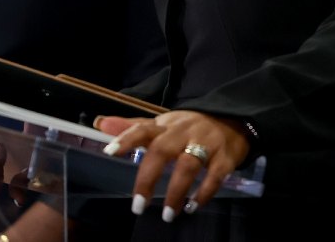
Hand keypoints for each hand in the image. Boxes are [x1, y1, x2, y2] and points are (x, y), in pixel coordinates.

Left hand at [99, 110, 248, 222]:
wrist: (234, 119)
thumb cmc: (191, 126)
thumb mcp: (163, 123)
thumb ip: (133, 127)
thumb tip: (100, 124)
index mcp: (166, 126)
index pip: (143, 128)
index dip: (127, 138)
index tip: (110, 152)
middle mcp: (184, 132)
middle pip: (162, 151)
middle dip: (148, 179)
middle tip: (138, 205)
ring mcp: (206, 143)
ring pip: (188, 165)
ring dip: (176, 192)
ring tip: (168, 214)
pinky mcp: (225, 157)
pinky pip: (215, 176)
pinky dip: (204, 193)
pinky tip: (192, 207)